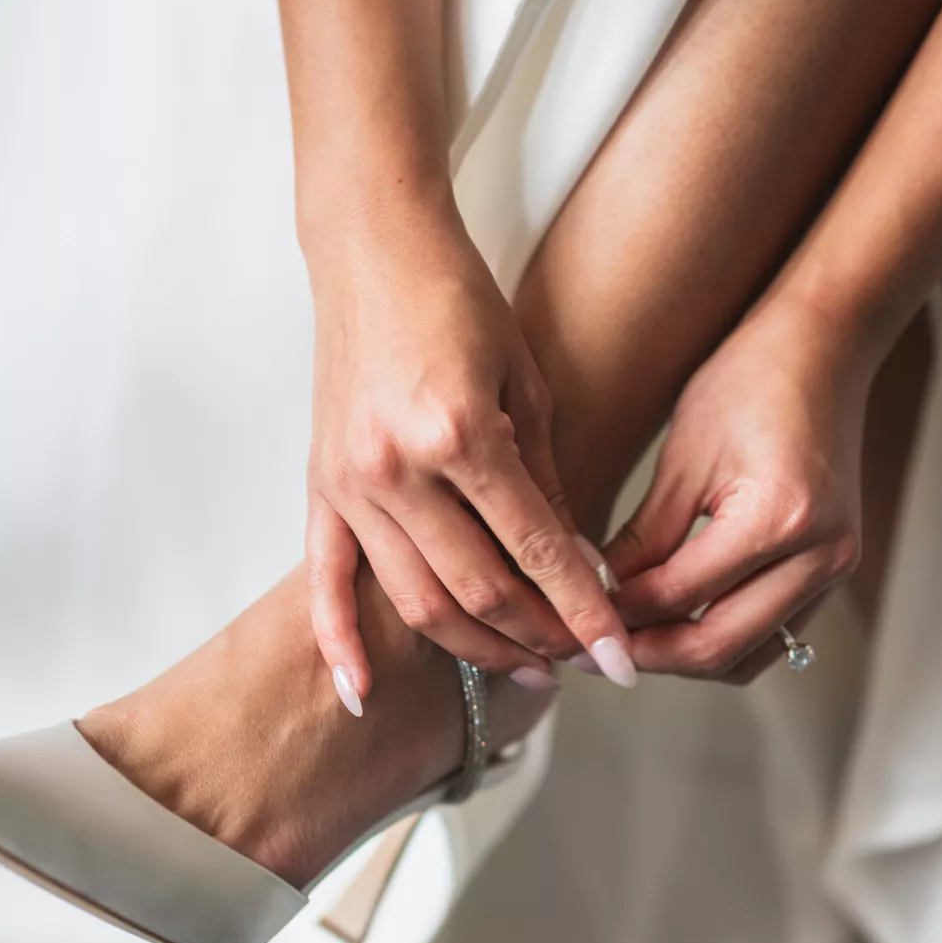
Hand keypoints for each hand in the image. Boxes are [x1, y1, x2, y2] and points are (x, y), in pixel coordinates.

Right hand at [306, 193, 633, 699]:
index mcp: (460, 434)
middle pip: (478, 591)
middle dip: (539, 638)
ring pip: (415, 601)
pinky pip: (323, 581)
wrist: (373, 248)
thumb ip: (548, 486)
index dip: (585, 613)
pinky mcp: (319, 484)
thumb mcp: (527, 386)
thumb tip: (577, 571)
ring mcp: (350, 481)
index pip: (536, 552)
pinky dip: (339, 642)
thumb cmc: (460, 302)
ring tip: (526, 669)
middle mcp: (397, 467)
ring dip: (475, 649)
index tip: (621, 657)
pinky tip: (363, 694)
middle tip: (583, 661)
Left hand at [605, 295, 870, 681]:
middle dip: (648, 655)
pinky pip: (773, 636)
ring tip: (629, 642)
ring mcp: (835, 569)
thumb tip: (597, 598)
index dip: (618, 615)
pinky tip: (675, 626)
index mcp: (777, 519)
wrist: (824, 349)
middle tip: (594, 651)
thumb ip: (643, 540)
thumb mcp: (683, 458)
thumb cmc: (750, 381)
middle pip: (718, 646)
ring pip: (748, 656)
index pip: (678, 596)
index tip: (573, 620)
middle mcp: (819, 556)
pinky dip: (723, 641)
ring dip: (685, 658)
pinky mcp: (834, 571)